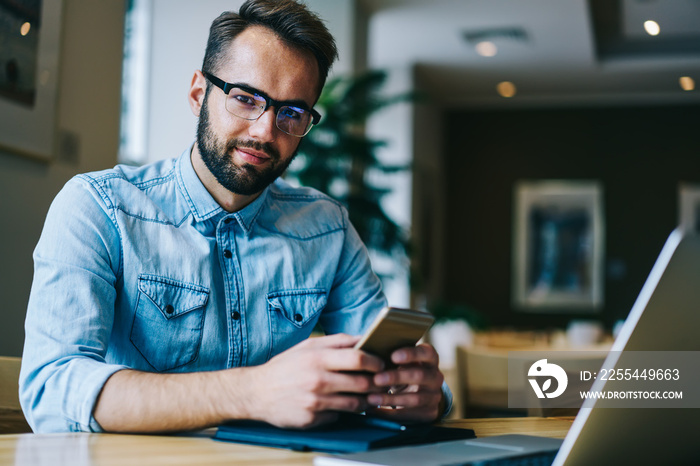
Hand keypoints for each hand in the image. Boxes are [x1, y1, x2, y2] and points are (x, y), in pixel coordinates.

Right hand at [246, 334, 384, 428]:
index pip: (358, 358)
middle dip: (376, 383)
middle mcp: (317, 380)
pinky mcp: (311, 419)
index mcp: (318, 358)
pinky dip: (343, 412)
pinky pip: (338, 416)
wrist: (256, 392)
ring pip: (354, 404)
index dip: (375, 362)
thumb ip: (337, 341)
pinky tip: (341, 406)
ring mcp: (315, 402)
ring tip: (367, 396)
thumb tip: (364, 338)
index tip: (381, 364)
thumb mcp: (308, 346)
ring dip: (366, 401)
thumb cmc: (285, 367)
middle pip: (361, 383)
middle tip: (381, 382)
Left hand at [365, 343, 444, 421]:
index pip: (427, 353)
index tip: (393, 356)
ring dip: (391, 399)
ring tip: (371, 398)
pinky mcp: (429, 413)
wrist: (420, 392)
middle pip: (420, 376)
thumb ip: (394, 356)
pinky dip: (389, 413)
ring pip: (415, 398)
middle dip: (397, 377)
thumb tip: (371, 352)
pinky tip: (373, 410)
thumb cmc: (405, 369)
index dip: (411, 354)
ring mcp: (434, 396)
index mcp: (430, 359)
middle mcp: (435, 377)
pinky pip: (409, 415)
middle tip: (376, 379)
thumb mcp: (405, 361)